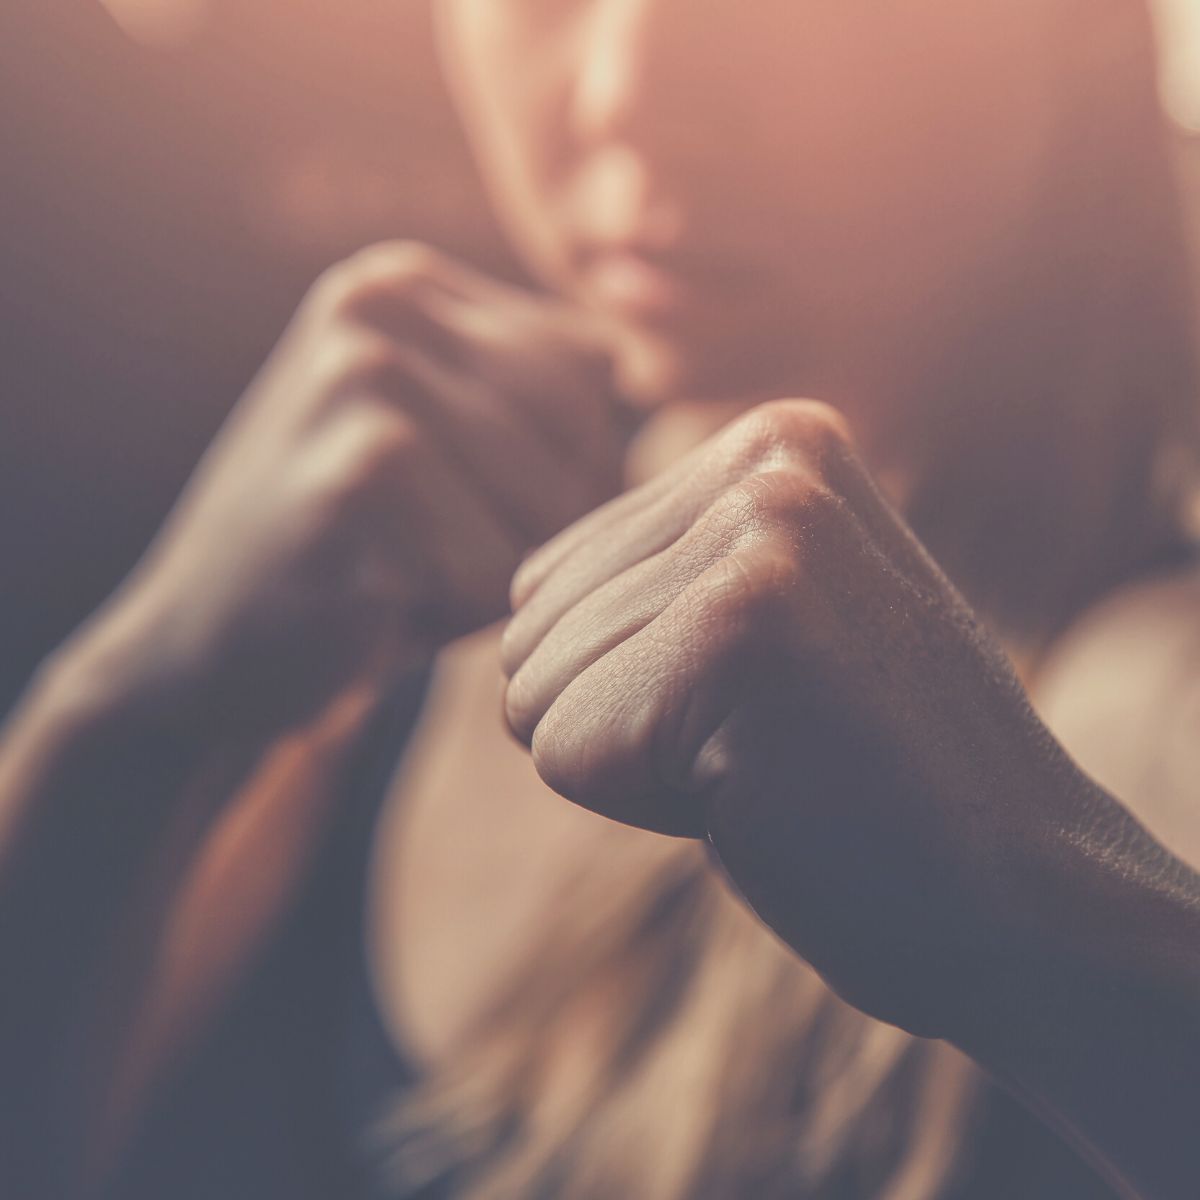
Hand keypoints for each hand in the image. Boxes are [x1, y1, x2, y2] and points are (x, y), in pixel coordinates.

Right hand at [85, 242, 626, 737]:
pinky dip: (448, 616)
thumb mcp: (447, 451)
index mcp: (408, 284)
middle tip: (432, 551)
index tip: (465, 505)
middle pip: (581, 429)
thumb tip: (660, 386)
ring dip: (491, 572)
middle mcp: (382, 303)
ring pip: (545, 505)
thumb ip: (537, 404)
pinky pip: (489, 569)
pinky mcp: (354, 473)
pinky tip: (371, 603)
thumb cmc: (361, 557)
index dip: (562, 465)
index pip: (590, 369)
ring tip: (401, 571)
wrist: (205, 649)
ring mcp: (362, 377)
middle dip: (534, 519)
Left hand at [501, 399, 1089, 1037]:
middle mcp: (768, 461)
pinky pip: (562, 745)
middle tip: (770, 738)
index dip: (633, 678)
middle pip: (531, 624)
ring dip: (637, 760)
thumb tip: (507, 595)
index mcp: (774, 440)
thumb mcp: (764, 618)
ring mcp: (761, 537)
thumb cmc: (865, 772)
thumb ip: (652, 572)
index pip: (552, 574)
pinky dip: (641, 802)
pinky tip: (765, 794)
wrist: (1021, 897)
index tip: (764, 697)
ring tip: (774, 758)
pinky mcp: (740, 633)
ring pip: (535, 688)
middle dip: (623, 718)